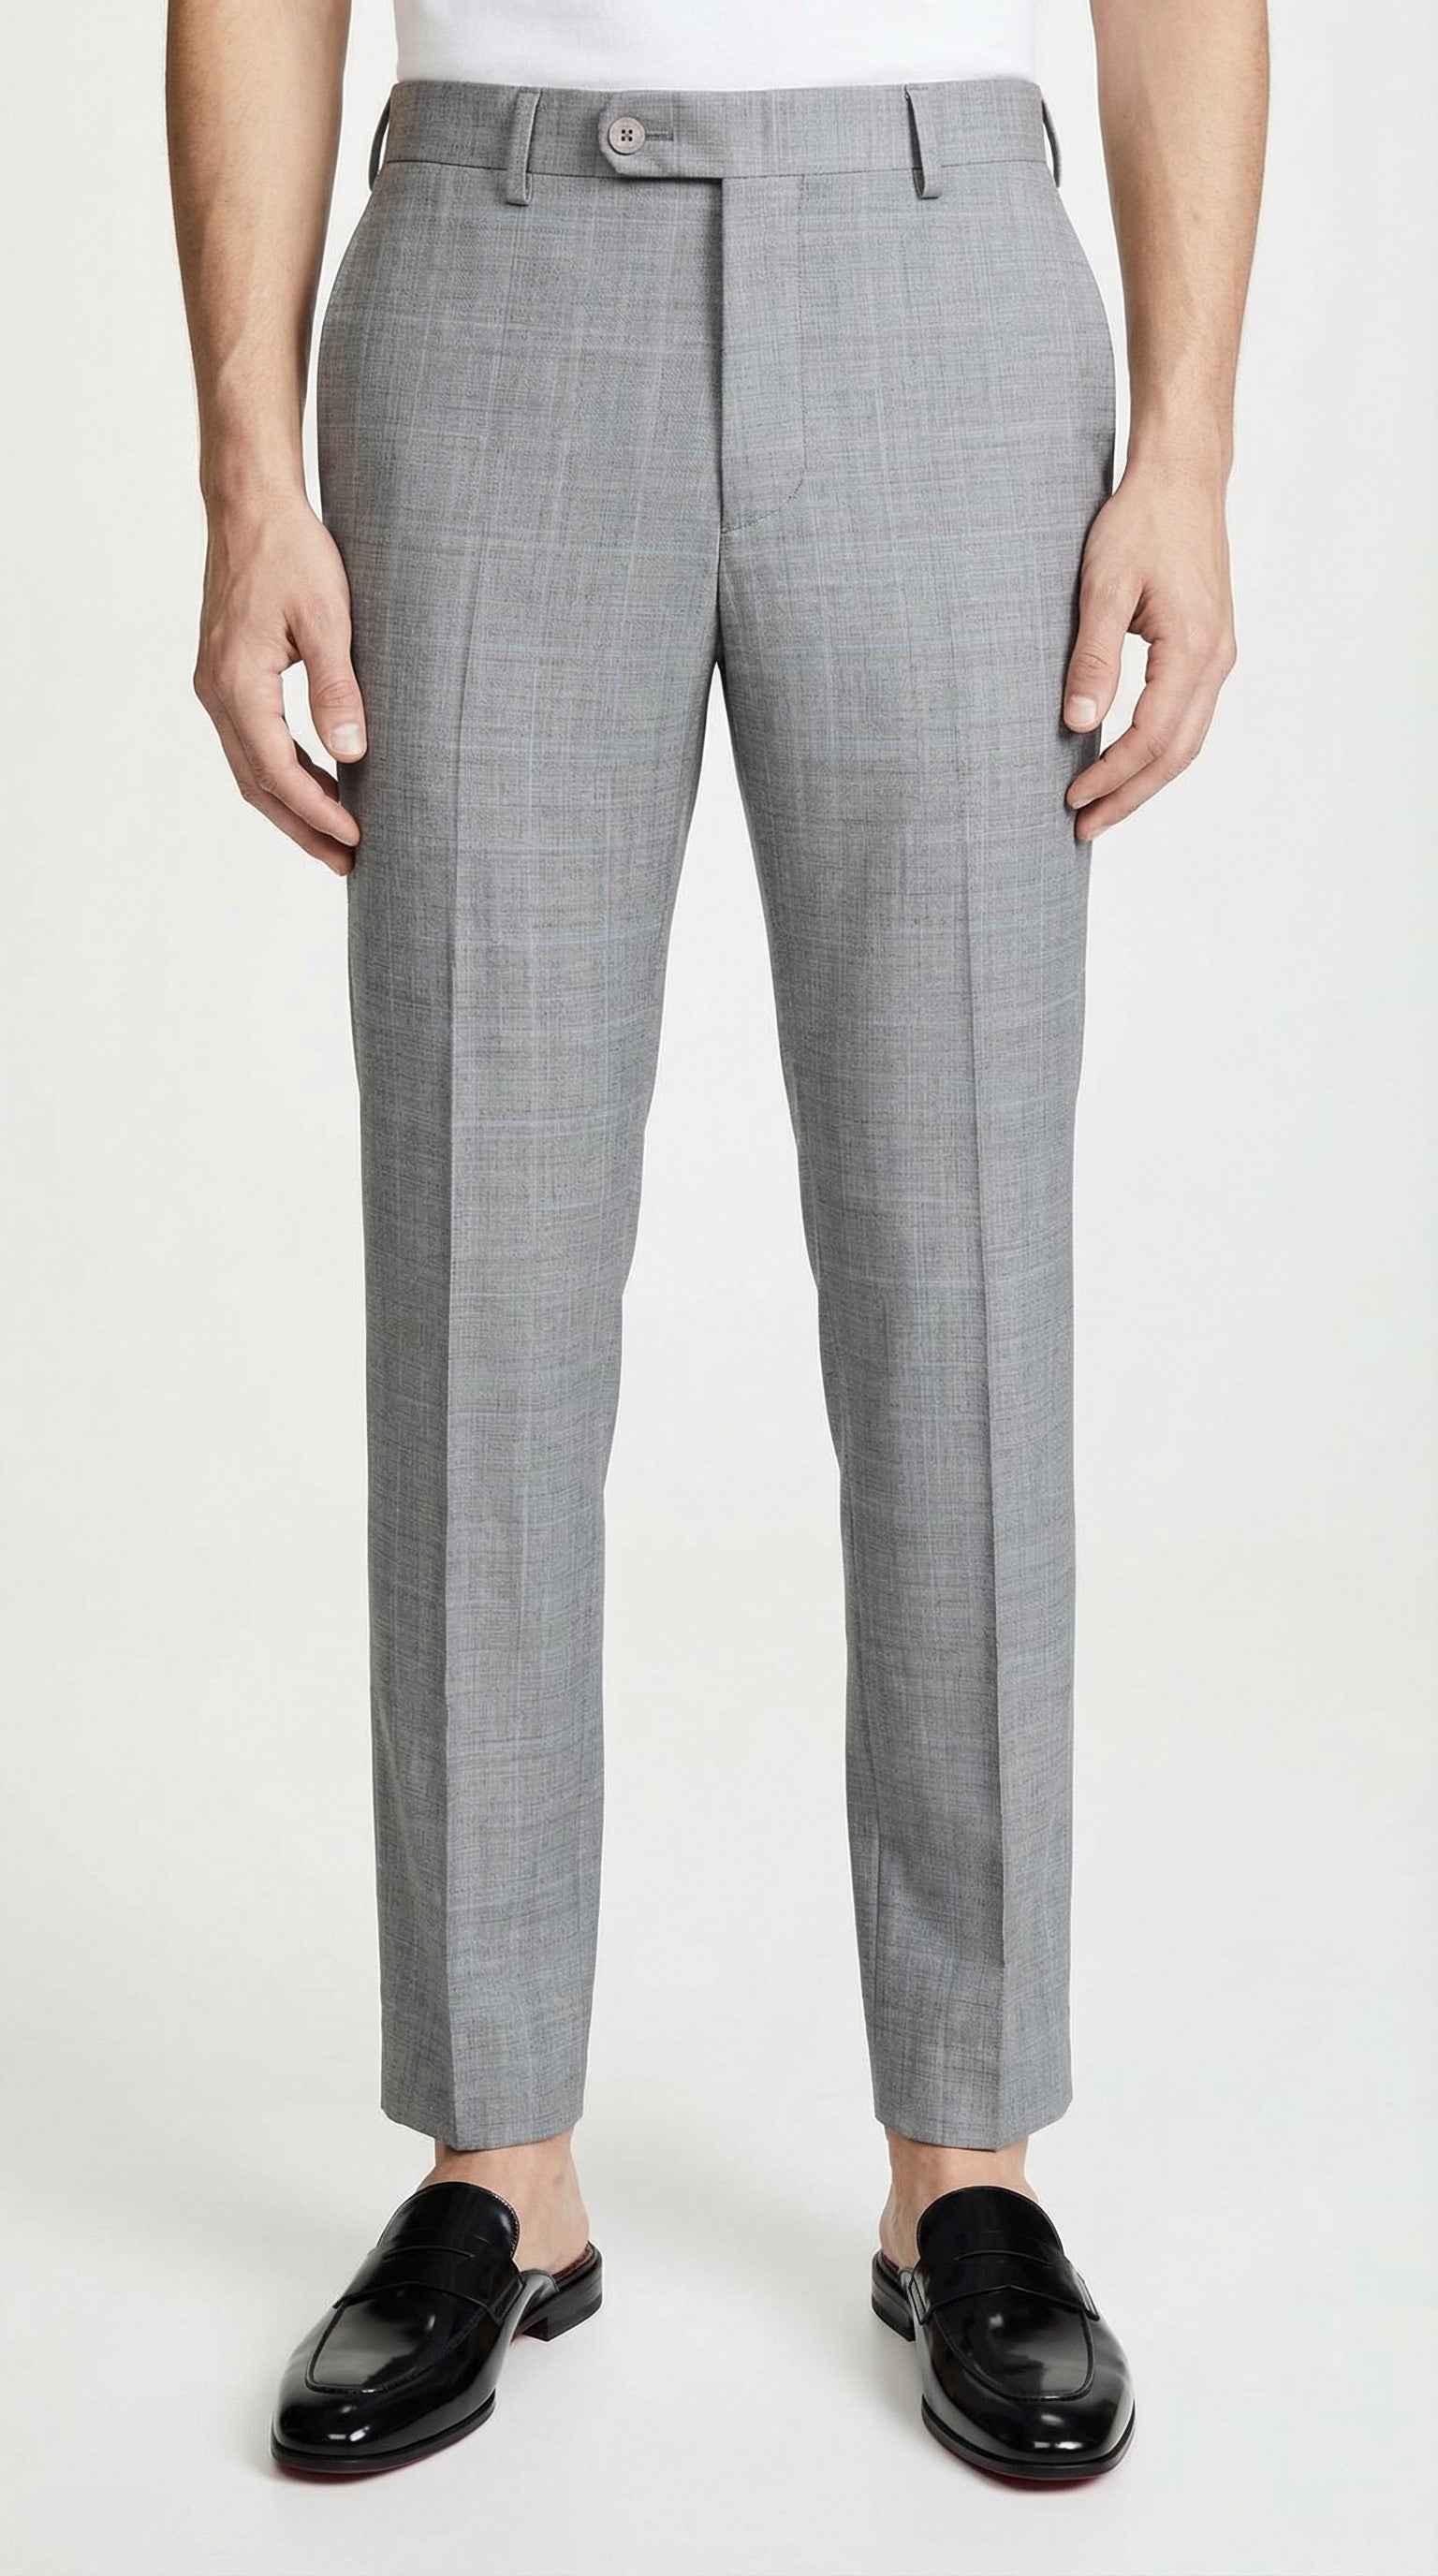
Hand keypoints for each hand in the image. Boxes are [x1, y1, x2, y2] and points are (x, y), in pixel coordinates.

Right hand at [194, 486, 364, 873]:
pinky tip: (319, 783)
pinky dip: (284, 772)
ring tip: (338, 837)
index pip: (278, 772)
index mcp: (237, 683)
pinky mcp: (226, 675)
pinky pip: (252, 741)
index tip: (356, 840)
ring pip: (251, 768)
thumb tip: (352, 756)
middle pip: (258, 784)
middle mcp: (216, 691)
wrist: (250, 504)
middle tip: (349, 863)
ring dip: (292, 806)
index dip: (317, 813)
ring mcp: (216, 684)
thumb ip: (338, 689)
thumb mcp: (328, 619)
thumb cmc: (292, 551)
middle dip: (303, 828)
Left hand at [1062, 457, 1236, 838]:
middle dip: (1129, 795)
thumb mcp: (1104, 586)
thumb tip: (1078, 724)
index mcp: (1192, 647)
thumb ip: (1093, 658)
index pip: (1151, 737)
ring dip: (1145, 779)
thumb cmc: (1141, 521)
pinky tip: (1128, 761)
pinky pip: (1190, 716)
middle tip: (1084, 827)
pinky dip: (1159, 750)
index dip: (1111, 776)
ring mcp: (1219, 654)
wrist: (1182, 476)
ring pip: (1188, 741)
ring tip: (1103, 807)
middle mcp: (1216, 658)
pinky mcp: (1210, 646)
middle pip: (1177, 754)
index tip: (1072, 800)